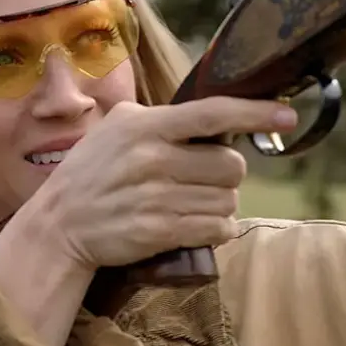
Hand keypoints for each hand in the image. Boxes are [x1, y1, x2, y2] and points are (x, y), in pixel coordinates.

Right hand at [27, 97, 298, 270]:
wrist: (57, 226)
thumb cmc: (91, 173)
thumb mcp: (114, 129)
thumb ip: (159, 118)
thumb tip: (213, 114)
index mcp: (144, 127)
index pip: (211, 113)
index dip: (254, 112)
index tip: (287, 115)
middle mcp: (152, 159)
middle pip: (230, 164)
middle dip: (226, 174)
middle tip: (204, 178)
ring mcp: (156, 198)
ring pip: (228, 200)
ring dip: (220, 204)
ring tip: (193, 204)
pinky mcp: (158, 232)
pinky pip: (216, 228)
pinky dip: (217, 229)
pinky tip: (198, 225)